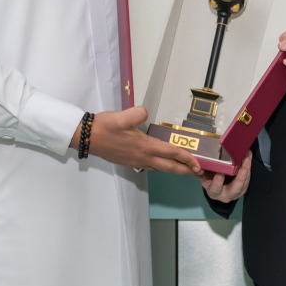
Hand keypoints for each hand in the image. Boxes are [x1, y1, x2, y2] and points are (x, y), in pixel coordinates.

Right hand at [87, 106, 201, 176]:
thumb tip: (145, 112)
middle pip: (169, 167)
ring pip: (159, 169)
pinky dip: (160, 168)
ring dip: (173, 170)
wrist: (86, 138)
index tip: (198, 164)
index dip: (186, 159)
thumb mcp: (122, 117)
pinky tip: (160, 164)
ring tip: (183, 169)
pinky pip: (150, 167)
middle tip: (197, 172)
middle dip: (185, 170)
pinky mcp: (129, 162)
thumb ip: (137, 113)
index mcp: (145, 147)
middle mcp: (142, 157)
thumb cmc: (105, 127)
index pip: (171, 153)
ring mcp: (135, 161)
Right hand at [201, 153, 251, 202]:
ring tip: (247, 155)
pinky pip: (248, 178)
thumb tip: (198, 166)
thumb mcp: (204, 178)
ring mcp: (237, 193)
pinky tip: (248, 156)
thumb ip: (201, 172)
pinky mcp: (243, 188)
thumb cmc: (210, 181)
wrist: (217, 189)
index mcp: (214, 193)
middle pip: (235, 189)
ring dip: (247, 168)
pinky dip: (249, 167)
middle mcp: (226, 195)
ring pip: (244, 183)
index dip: (218, 180)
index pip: (216, 188)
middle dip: (241, 177)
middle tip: (244, 165)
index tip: (220, 171)